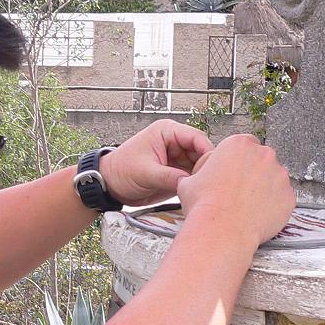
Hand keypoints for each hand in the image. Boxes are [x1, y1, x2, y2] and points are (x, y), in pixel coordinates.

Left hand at [99, 120, 213, 207]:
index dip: (207, 152)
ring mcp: (177, 158)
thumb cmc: (121, 170)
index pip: (196, 138)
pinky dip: (197, 184)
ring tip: (206, 189)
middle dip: (207, 166)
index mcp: (167, 132)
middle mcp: (175, 143)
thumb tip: (191, 183)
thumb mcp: (146, 173)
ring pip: (200, 166)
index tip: (214, 167)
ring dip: (203, 177)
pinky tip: (199, 193)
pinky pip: (193, 177)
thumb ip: (169, 177)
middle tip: (211, 182)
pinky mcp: (176, 173)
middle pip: (202, 152)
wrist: (109, 185)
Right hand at [175, 134, 294, 246]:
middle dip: (252, 172)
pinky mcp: (289, 196)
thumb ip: (201, 171)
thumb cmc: (206, 206)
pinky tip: (257, 213)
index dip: (237, 159)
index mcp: (238, 145)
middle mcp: (263, 155)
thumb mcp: (189, 181)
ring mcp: (279, 175)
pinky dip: (273, 204)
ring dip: (264, 187)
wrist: (221, 230)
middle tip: (238, 189)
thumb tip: (201, 173)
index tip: (233, 171)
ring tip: (247, 204)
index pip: (243, 144)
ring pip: (274, 178)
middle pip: (261, 159)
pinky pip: (282, 198)